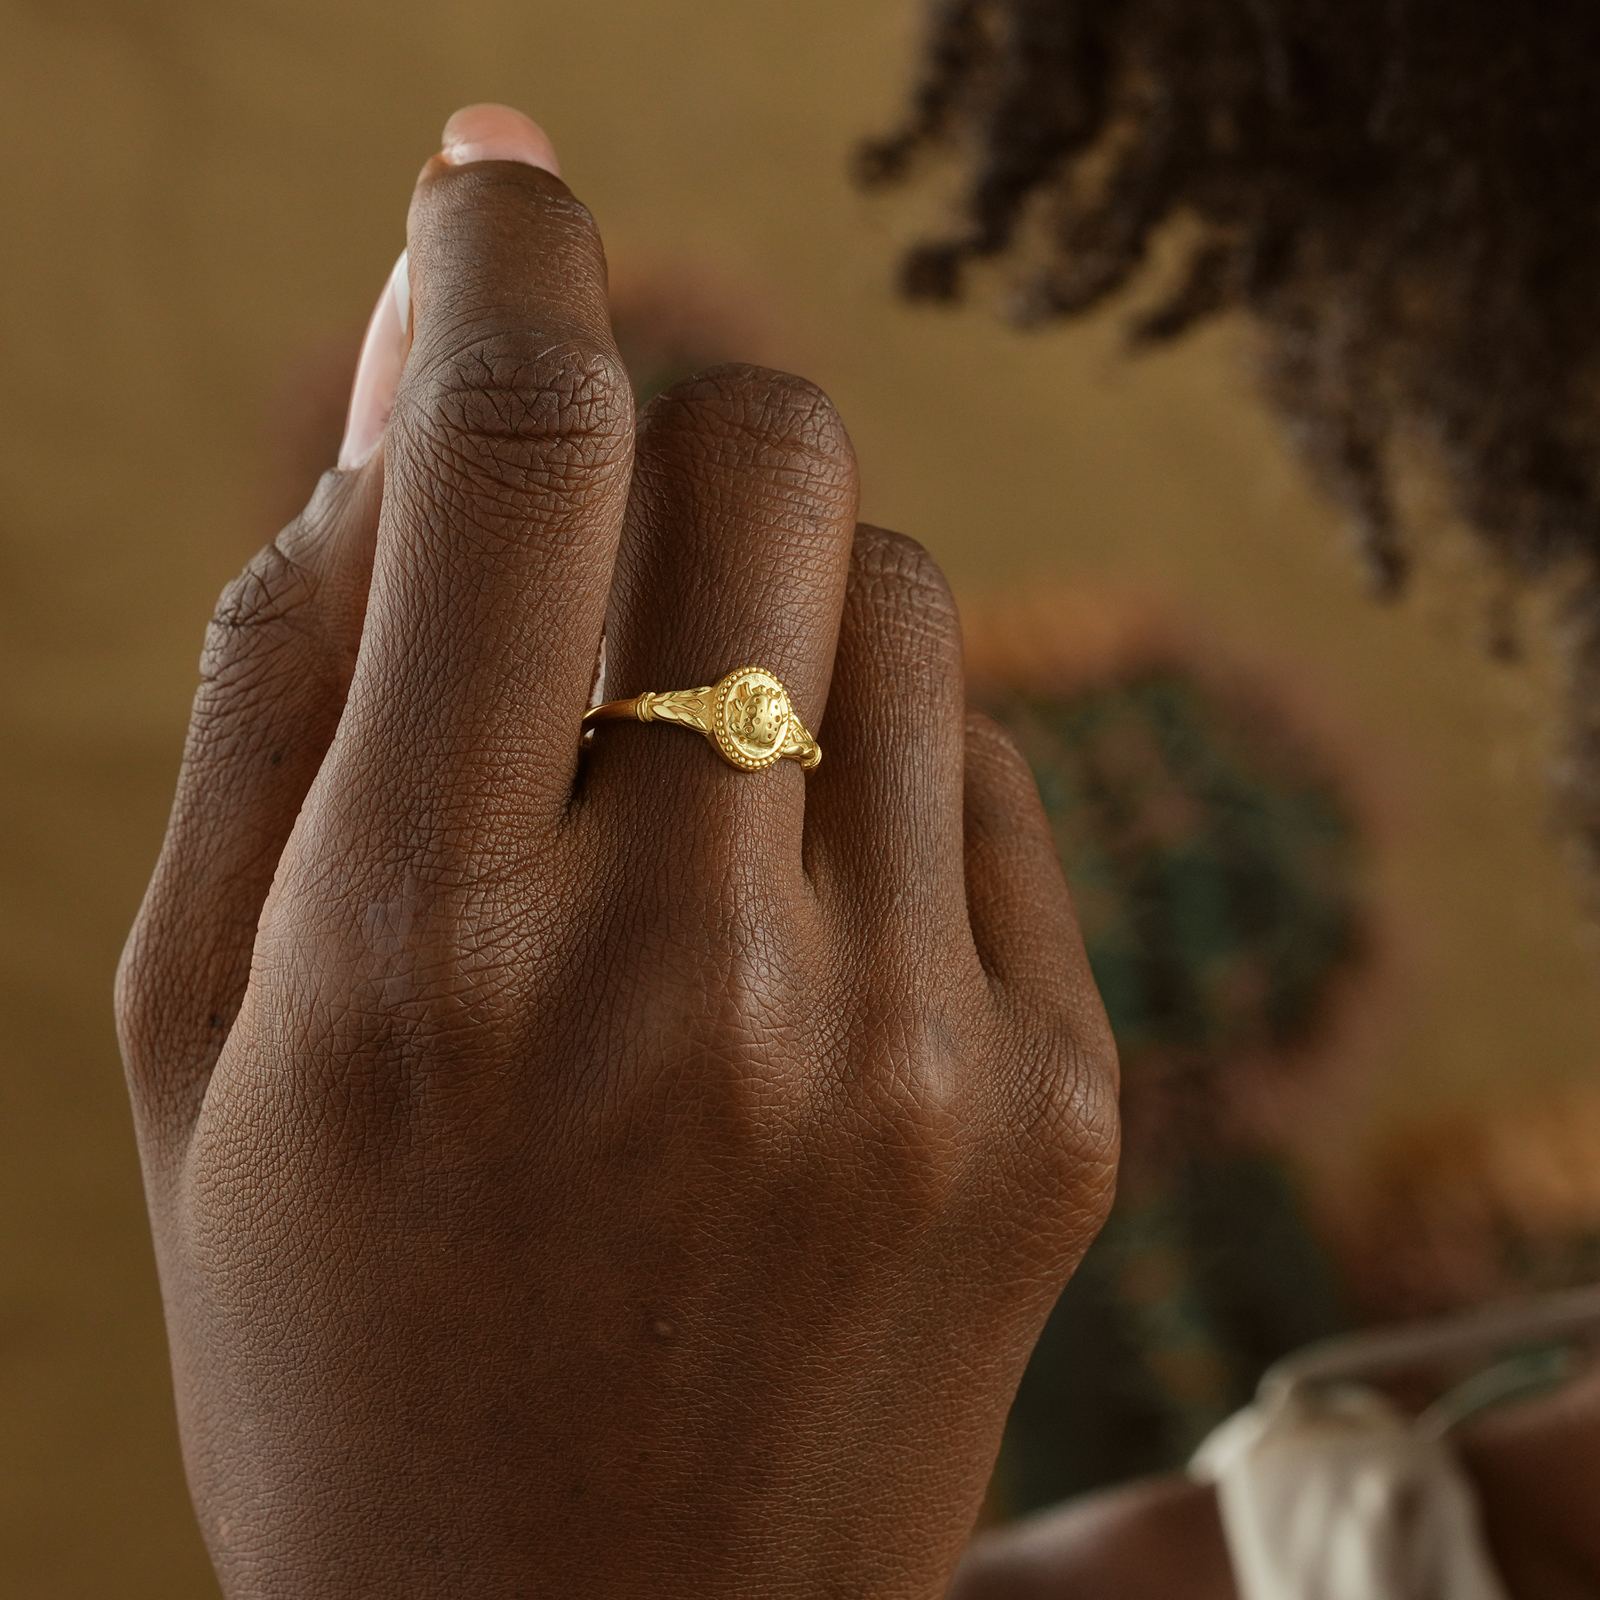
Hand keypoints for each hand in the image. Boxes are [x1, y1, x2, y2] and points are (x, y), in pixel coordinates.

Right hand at [116, 106, 1117, 1598]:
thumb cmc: (346, 1326)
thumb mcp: (208, 1015)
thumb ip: (291, 659)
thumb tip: (411, 362)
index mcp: (412, 953)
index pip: (501, 454)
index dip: (501, 256)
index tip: (496, 179)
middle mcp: (686, 981)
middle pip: (769, 456)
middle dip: (682, 427)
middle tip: (609, 527)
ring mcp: (908, 1049)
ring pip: (905, 593)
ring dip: (787, 611)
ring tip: (691, 791)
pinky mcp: (1058, 1106)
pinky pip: (996, 775)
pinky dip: (889, 778)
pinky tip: (804, 927)